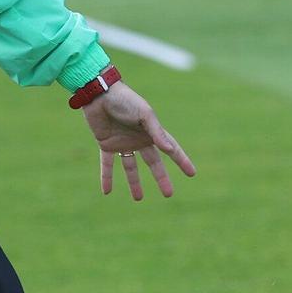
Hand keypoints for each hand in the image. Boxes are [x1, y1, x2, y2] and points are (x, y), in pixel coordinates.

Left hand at [81, 81, 195, 200]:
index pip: (171, 149)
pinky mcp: (106, 144)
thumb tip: (170, 151)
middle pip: (153, 163)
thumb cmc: (125, 100)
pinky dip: (107, 177)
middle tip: (169, 194)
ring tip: (138, 199)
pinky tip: (107, 192)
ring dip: (134, 182)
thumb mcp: (144, 114)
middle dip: (161, 178)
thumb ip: (156, 132)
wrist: (99, 93)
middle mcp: (139, 139)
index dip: (182, 161)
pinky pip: (108, 164)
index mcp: (151, 132)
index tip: (192, 173)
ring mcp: (123, 143)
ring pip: (131, 167)